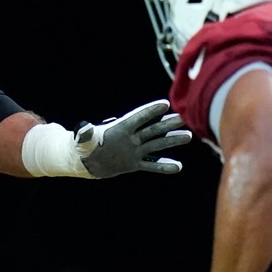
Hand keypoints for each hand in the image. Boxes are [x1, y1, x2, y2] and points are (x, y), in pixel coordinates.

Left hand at [74, 99, 191, 177]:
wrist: (86, 162)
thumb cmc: (82, 147)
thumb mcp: (83, 141)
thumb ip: (85, 135)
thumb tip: (84, 129)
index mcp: (120, 128)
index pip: (138, 117)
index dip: (150, 111)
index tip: (165, 104)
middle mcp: (131, 138)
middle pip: (152, 129)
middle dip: (167, 124)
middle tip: (183, 118)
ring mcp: (134, 150)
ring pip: (156, 144)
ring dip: (172, 140)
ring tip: (188, 136)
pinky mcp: (134, 163)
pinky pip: (151, 164)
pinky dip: (164, 165)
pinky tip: (178, 166)